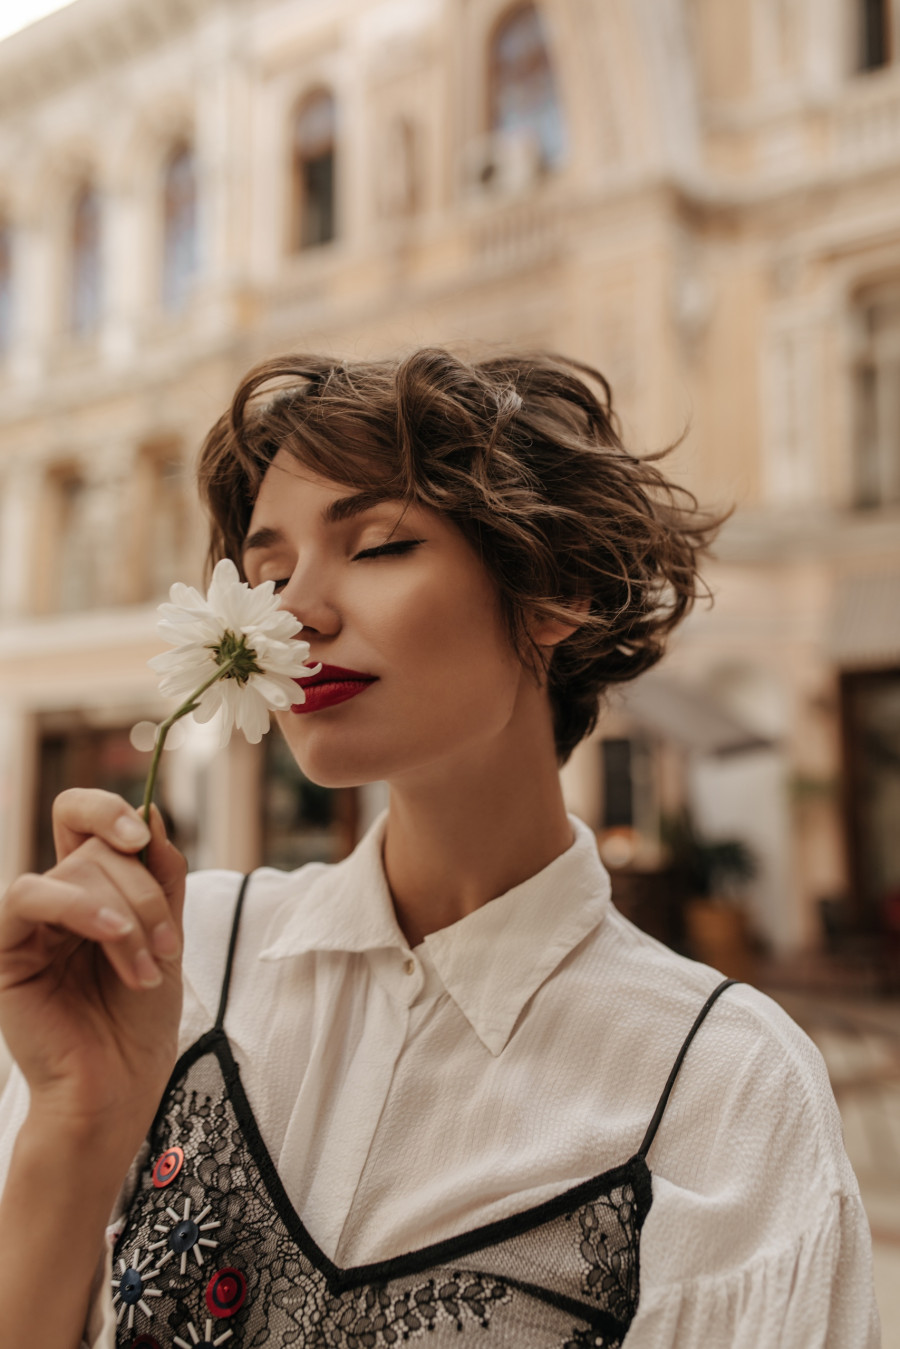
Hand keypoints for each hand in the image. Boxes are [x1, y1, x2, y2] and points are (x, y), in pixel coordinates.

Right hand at [0, 790, 186, 1142]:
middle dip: (146, 894)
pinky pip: (28, 896)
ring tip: (145, 967)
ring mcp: (30, 924)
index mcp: (92, 889)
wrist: (120, 1086)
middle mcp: (57, 899)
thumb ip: (160, 875)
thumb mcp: (167, 934)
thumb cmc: (140, 1020)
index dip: (110, 810)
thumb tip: (151, 811)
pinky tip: (111, 934)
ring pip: (75, 871)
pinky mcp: (6, 950)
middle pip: (96, 849)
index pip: (84, 820)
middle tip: (166, 948)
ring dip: (126, 914)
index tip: (144, 835)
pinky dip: (79, 906)